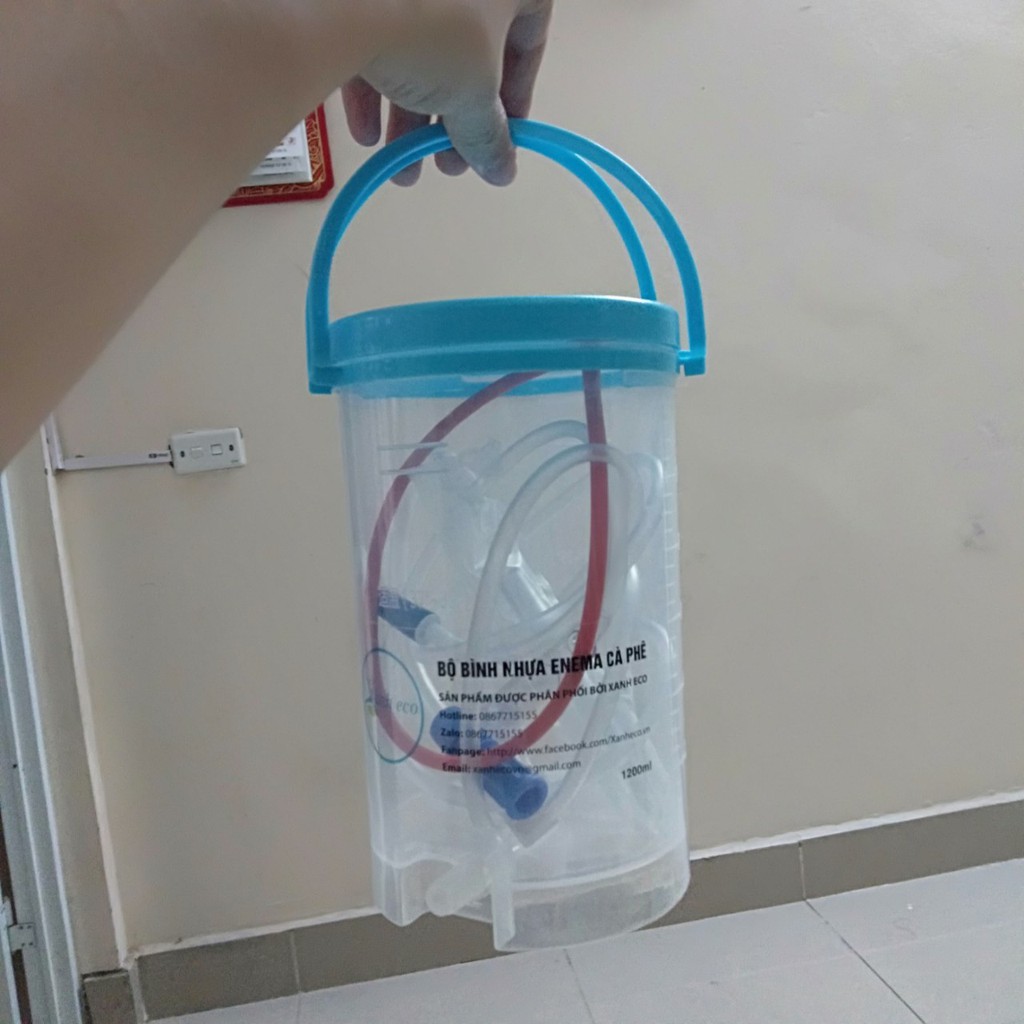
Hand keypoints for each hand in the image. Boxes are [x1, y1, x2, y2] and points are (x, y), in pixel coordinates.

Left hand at [342, 1, 551, 185]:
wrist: (344, 0)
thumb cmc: (435, 32)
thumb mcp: (473, 94)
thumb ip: (490, 135)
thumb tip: (502, 171)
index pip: (529, 37)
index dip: (515, 94)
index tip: (495, 138)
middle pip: (467, 50)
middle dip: (453, 117)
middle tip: (444, 162)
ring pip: (419, 48)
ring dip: (411, 115)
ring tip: (400, 164)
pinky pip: (377, 34)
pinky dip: (375, 86)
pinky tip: (366, 135)